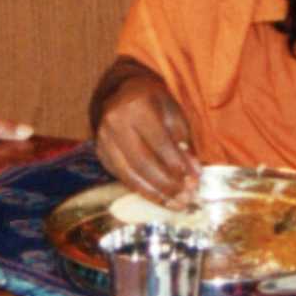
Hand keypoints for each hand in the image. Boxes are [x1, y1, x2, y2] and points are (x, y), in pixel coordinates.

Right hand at [92, 69, 197, 205]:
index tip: (193, 181)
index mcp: (137, 106)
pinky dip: (142, 190)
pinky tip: (159, 198)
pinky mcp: (101, 153)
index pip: (159, 142)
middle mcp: (115, 123)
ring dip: (155, 193)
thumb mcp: (174, 114)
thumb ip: (184, 143)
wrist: (122, 92)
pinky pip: (122, 176)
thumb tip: (194, 175)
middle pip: (142, 162)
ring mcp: (104, 139)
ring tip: (175, 204)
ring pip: (129, 174)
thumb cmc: (154, 102)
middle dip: (166, 184)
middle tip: (186, 198)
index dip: (176, 164)